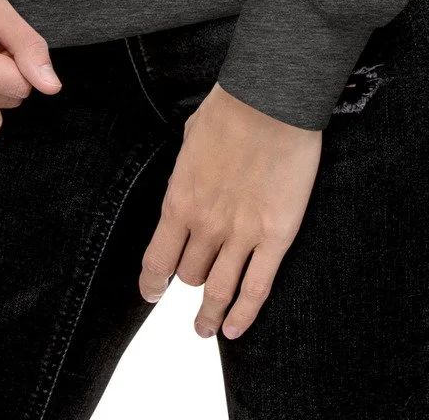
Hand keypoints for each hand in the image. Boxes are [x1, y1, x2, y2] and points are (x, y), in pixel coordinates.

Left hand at [137, 83, 321, 339]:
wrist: (272, 100)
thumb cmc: (231, 108)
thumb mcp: (190, 140)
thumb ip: (185, 174)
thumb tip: (186, 187)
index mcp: (180, 200)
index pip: (157, 260)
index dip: (152, 284)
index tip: (152, 293)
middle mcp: (206, 225)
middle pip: (191, 275)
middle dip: (191, 281)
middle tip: (195, 288)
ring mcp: (242, 234)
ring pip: (219, 291)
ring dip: (210, 317)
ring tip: (207, 328)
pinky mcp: (276, 236)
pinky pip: (256, 289)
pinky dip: (244, 316)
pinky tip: (235, 329)